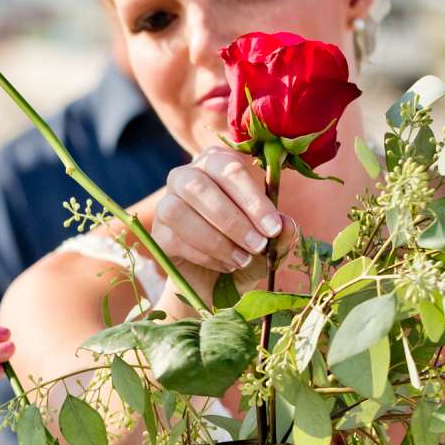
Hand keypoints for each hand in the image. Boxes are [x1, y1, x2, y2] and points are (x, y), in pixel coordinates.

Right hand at [153, 146, 294, 277]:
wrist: (216, 281)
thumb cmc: (244, 248)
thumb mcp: (269, 241)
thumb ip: (280, 232)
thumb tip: (287, 225)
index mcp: (217, 164)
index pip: (230, 169)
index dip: (253, 199)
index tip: (273, 228)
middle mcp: (186, 176)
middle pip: (199, 185)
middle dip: (233, 219)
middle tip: (258, 246)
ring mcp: (166, 203)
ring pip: (180, 211)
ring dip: (216, 239)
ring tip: (242, 260)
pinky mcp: (157, 233)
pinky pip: (175, 238)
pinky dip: (205, 255)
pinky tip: (225, 265)